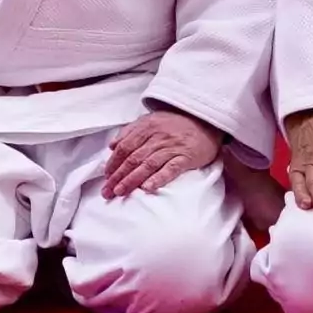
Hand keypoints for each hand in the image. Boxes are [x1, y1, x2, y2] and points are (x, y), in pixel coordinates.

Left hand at [98, 105, 224, 199]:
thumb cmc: (176, 124)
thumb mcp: (152, 120)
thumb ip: (131, 131)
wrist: (207, 121)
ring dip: (132, 179)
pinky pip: (170, 169)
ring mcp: (172, 147)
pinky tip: (148, 188)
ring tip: (121, 192)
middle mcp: (158, 137)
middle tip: (107, 191)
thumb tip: (112, 145)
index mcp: (147, 127)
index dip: (114, 163)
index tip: (106, 176)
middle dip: (118, 176)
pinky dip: (158, 178)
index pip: (125, 147)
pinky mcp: (186, 157)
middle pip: (133, 158)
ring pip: (148, 165)